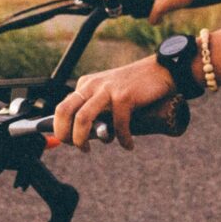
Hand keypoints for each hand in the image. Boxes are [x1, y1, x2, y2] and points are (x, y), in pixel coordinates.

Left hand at [50, 57, 177, 152]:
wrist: (161, 71)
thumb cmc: (136, 89)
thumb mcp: (110, 95)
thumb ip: (98, 111)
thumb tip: (86, 137)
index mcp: (86, 85)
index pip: (62, 107)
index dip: (59, 128)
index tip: (67, 142)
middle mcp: (92, 85)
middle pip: (65, 111)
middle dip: (65, 134)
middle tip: (78, 147)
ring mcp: (107, 89)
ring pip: (83, 118)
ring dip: (82, 139)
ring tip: (89, 150)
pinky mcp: (123, 96)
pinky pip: (117, 124)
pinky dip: (123, 139)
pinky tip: (129, 144)